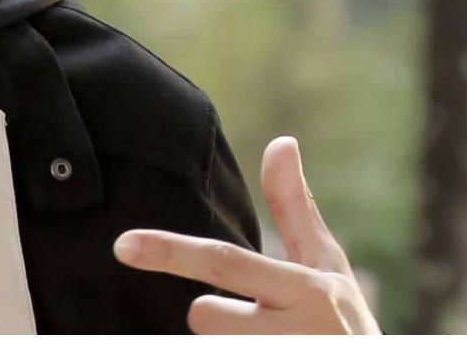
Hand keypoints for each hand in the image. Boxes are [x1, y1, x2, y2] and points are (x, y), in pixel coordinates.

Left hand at [113, 136, 380, 333]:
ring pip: (210, 343)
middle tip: (248, 323)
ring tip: (268, 342)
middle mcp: (293, 332)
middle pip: (203, 316)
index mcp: (305, 290)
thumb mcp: (328, 268)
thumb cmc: (343, 322)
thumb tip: (281, 140)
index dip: (170, 251)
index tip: (122, 245)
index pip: (224, 263)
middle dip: (212, 316)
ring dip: (227, 343)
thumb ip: (295, 210)